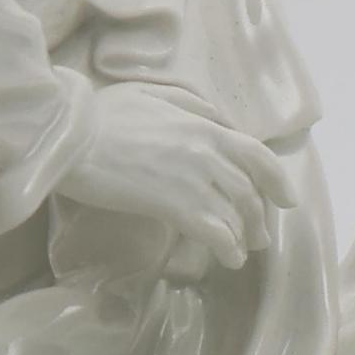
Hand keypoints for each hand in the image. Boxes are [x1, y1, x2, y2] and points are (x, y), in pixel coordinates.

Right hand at [61, 88, 289, 272]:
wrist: (68, 136)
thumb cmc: (99, 115)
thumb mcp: (150, 94)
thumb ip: (189, 105)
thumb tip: (216, 119)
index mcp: (204, 126)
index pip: (257, 155)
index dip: (277, 180)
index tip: (286, 199)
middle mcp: (207, 152)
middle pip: (250, 190)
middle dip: (258, 217)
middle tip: (259, 237)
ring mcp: (193, 178)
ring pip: (236, 214)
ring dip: (243, 237)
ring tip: (240, 253)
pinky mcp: (174, 205)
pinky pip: (215, 232)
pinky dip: (226, 248)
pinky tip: (226, 260)